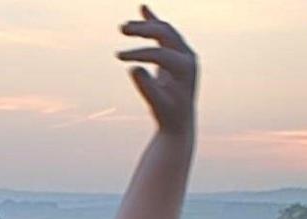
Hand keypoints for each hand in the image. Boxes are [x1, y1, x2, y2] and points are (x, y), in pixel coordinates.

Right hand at [118, 5, 197, 134]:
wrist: (179, 120)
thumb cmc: (167, 113)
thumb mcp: (156, 104)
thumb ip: (147, 87)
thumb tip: (133, 68)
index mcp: (185, 67)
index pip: (160, 53)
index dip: (138, 53)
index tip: (119, 57)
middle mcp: (188, 56)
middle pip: (165, 34)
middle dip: (143, 30)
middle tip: (122, 29)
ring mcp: (184, 53)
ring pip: (164, 31)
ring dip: (145, 26)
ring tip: (123, 27)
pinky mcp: (177, 53)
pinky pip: (165, 33)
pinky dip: (153, 22)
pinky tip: (143, 9)